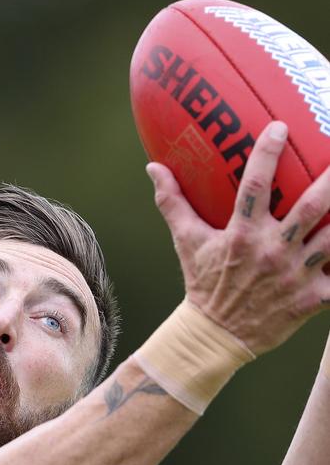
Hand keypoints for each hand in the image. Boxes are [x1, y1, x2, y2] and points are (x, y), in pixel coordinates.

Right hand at [147, 121, 329, 354]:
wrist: (214, 337)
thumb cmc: (203, 284)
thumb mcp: (188, 242)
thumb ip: (173, 203)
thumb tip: (153, 168)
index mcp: (242, 235)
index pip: (256, 186)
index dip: (268, 154)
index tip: (279, 127)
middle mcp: (272, 253)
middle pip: (312, 207)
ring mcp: (294, 277)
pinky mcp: (310, 300)